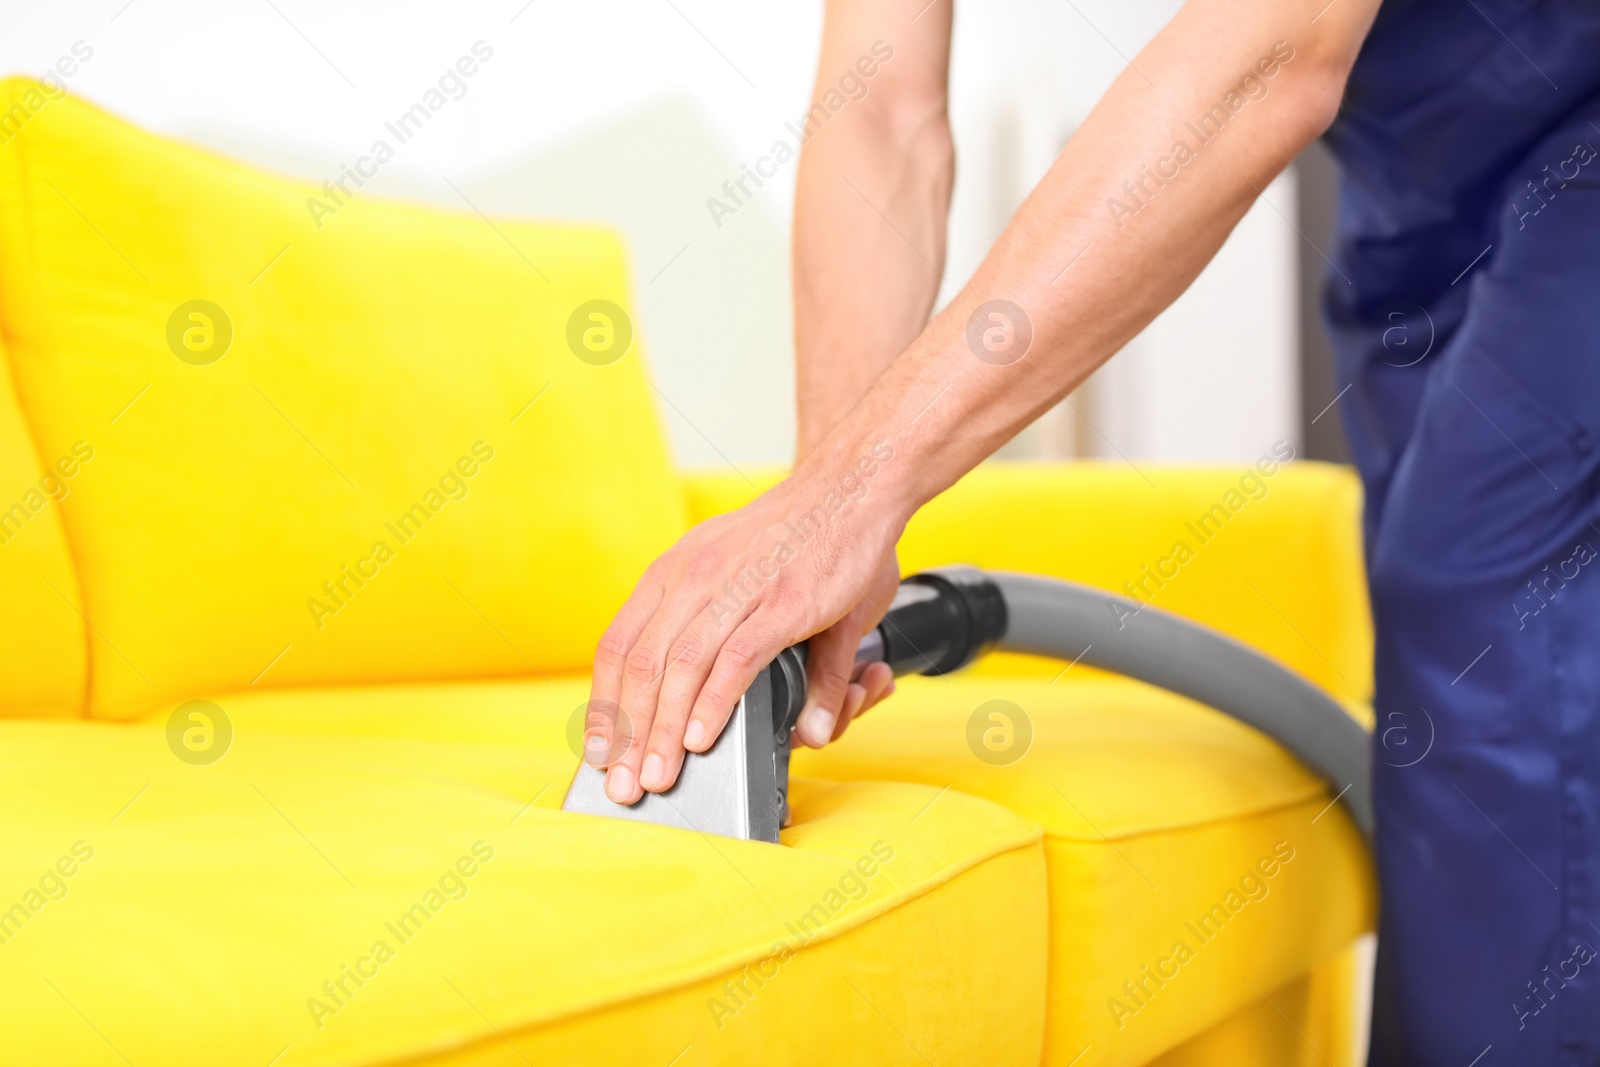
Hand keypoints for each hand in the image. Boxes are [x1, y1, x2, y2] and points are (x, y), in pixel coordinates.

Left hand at [584, 449, 905, 803]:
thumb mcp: (741, 578)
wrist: (851, 488)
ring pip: (680, 668)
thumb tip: (728, 704)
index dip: (605, 701)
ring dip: (664, 730)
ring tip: (658, 775)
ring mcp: (737, 589)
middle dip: (628, 733)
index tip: (601, 749)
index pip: (619, 644)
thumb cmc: (799, 538)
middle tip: (624, 784)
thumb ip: (725, 640)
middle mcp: (694, 578)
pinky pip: (735, 660)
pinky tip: (701, 738)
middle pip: (641, 665)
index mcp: (675, 572)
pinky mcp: (782, 603)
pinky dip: (713, 703)